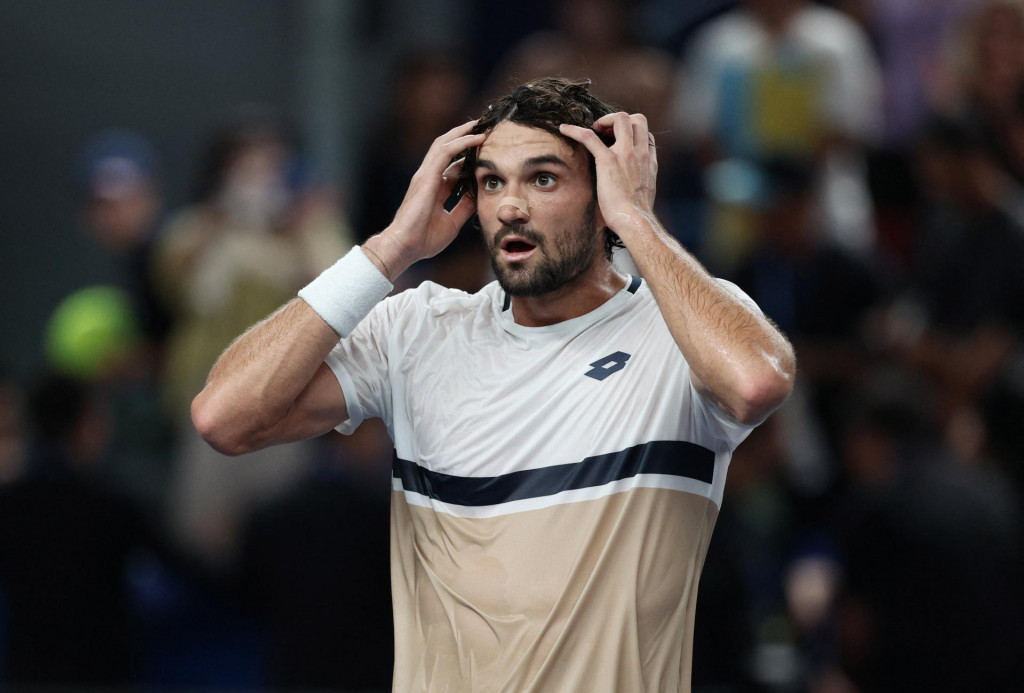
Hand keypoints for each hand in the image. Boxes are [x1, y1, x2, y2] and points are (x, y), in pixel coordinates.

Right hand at [366, 120, 485, 278]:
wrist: (405, 246)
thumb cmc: (424, 239)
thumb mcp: (452, 222)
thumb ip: (464, 207)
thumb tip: (478, 195)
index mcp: (434, 187)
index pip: (453, 165)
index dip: (469, 156)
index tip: (486, 150)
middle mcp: (429, 177)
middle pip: (447, 148)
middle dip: (464, 136)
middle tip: (485, 128)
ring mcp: (426, 175)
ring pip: (445, 143)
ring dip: (464, 133)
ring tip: (482, 125)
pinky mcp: (426, 176)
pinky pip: (446, 152)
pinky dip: (462, 143)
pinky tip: (477, 138)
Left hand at [559, 112, 657, 233]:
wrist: (635, 221)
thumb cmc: (636, 215)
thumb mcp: (644, 193)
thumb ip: (639, 182)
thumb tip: (631, 187)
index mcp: (648, 162)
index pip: (646, 134)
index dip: (632, 132)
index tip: (618, 141)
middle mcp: (640, 154)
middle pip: (638, 119)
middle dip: (620, 121)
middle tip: (605, 132)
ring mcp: (625, 154)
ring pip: (620, 119)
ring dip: (605, 120)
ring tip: (593, 130)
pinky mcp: (608, 161)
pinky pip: (589, 137)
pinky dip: (575, 130)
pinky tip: (563, 129)